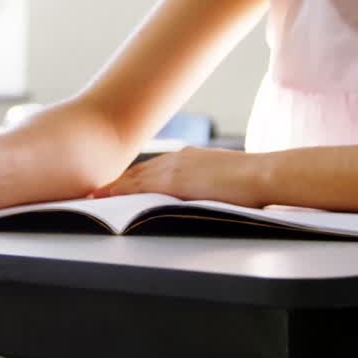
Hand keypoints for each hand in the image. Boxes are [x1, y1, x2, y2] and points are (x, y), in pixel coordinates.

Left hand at [89, 147, 265, 207]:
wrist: (265, 174)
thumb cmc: (254, 182)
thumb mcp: (225, 180)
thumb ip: (208, 186)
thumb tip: (203, 197)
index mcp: (191, 158)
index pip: (154, 170)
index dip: (134, 178)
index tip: (117, 185)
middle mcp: (178, 159)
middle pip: (139, 172)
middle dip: (117, 182)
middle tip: (95, 191)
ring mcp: (175, 168)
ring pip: (134, 178)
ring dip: (113, 187)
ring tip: (93, 196)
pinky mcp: (175, 181)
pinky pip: (138, 187)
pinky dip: (119, 192)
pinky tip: (106, 198)